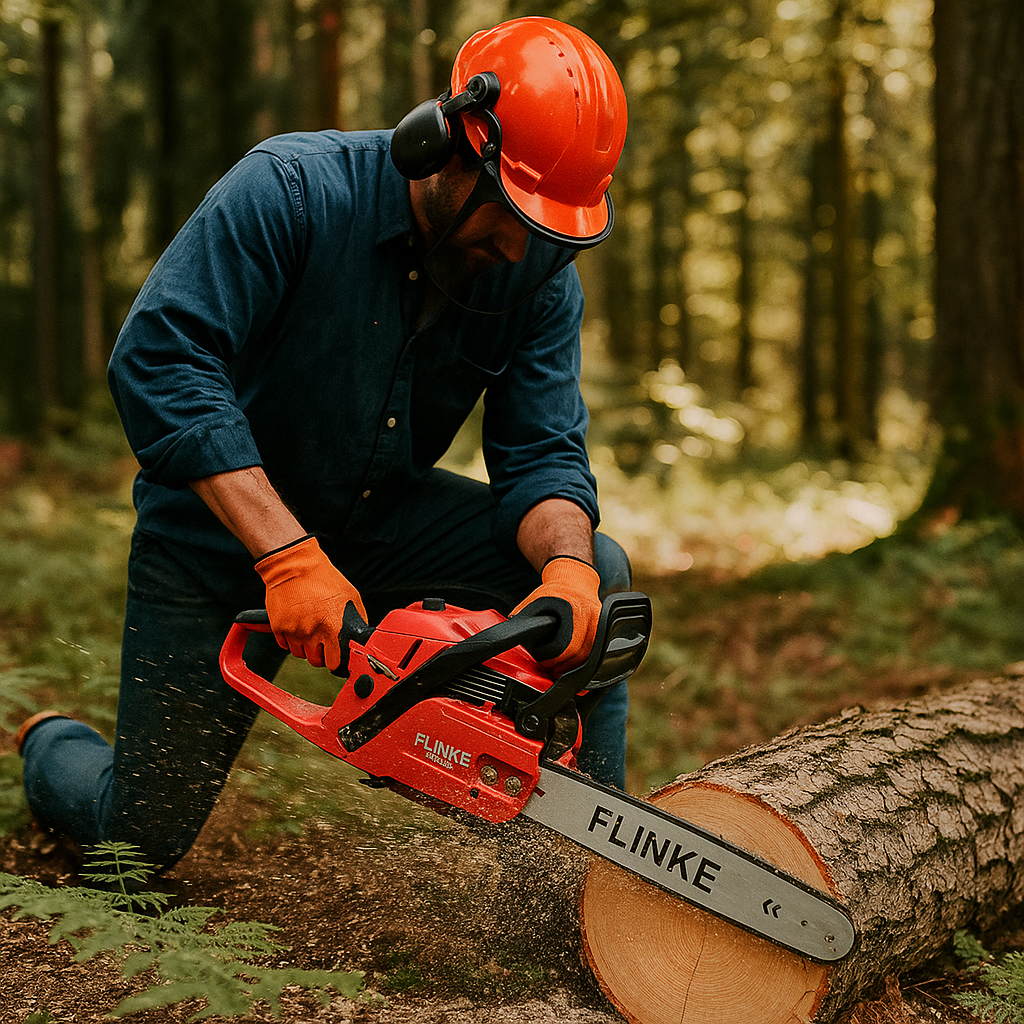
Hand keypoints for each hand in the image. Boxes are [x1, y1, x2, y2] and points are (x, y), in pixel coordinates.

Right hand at [255, 535, 366, 670]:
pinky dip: (291, 639)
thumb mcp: (351, 597)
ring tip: (309, 627)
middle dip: (321, 653)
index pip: (335, 662)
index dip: (337, 660)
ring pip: (300, 654)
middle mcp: (312, 632)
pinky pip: (285, 645)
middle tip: (323, 639)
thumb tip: (358, 639)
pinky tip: (297, 623)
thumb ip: (356, 620)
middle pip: (316, 661)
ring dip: (305, 646)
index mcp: (333, 627)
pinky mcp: (278, 628)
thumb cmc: (324, 579)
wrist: (294, 565)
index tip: (337, 655)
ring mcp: (293, 631)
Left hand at [511, 556, 601, 675]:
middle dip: (564, 666)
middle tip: (551, 670)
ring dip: (575, 666)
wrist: (575, 579)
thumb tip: (509, 631)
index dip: (555, 660)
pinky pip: (596, 651)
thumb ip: (523, 616)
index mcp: (574, 609)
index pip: (569, 646)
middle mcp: (592, 616)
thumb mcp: (535, 600)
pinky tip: (573, 664)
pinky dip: (584, 661)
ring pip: (590, 655)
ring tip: (560, 669)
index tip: (545, 664)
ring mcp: (600, 622)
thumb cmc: (554, 591)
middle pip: (581, 655)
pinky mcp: (604, 628)